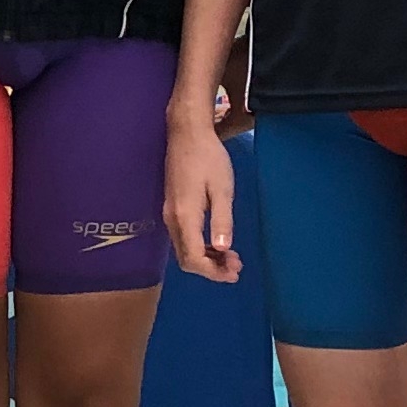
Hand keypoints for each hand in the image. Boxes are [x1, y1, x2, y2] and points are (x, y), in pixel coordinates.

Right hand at [163, 110, 241, 280]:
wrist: (186, 133)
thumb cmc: (208, 158)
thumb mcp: (222, 188)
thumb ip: (222, 220)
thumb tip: (223, 249)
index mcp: (185, 216)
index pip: (194, 258)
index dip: (214, 272)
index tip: (235, 272)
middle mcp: (172, 219)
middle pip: (186, 259)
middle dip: (211, 269)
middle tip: (236, 266)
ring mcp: (170, 214)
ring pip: (184, 250)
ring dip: (207, 259)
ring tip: (231, 257)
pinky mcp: (172, 208)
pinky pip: (183, 238)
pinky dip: (200, 247)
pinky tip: (216, 242)